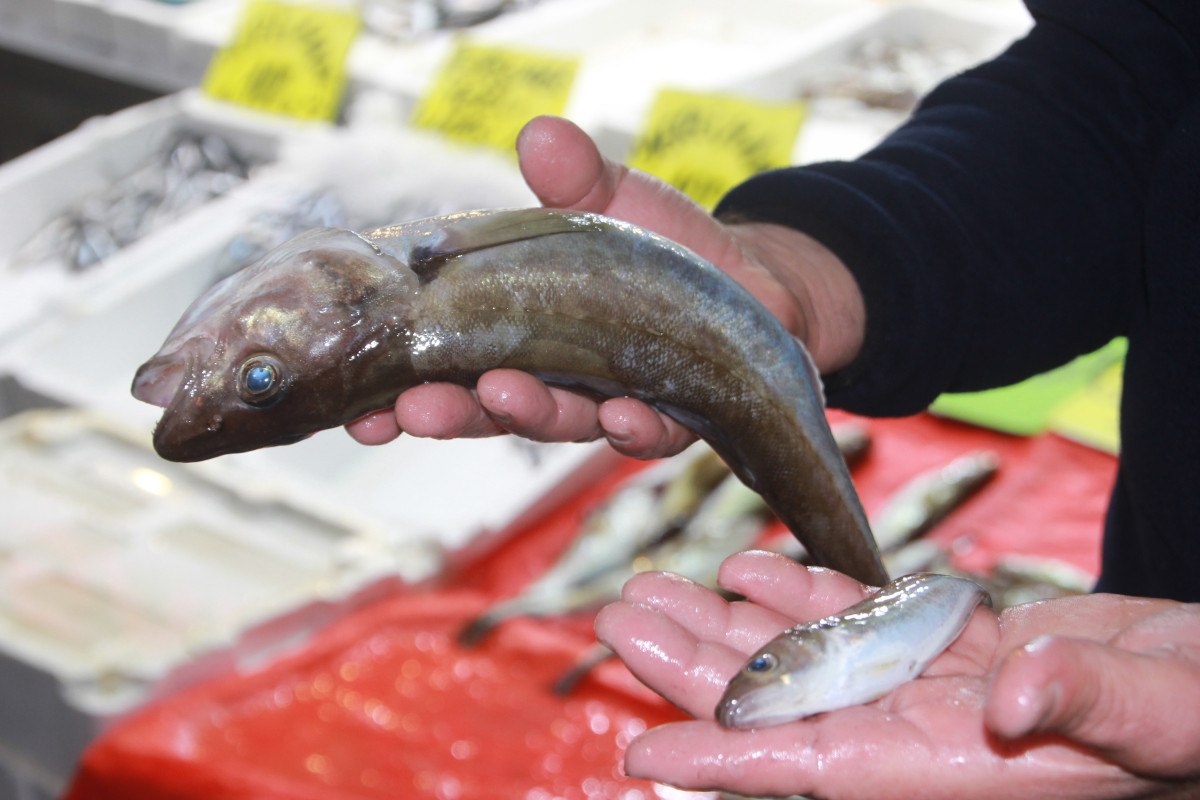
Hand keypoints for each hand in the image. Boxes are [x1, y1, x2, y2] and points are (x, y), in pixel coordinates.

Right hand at [345, 116, 863, 456]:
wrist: (746, 282)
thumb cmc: (661, 247)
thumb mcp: (613, 201)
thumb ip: (575, 177)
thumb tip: (541, 133)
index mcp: (518, 336)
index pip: (450, 370)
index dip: (405, 391)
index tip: (359, 410)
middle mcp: (554, 381)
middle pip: (491, 408)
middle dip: (452, 412)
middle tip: (412, 411)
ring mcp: (609, 402)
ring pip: (562, 422)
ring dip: (530, 415)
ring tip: (503, 397)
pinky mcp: (670, 415)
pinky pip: (650, 431)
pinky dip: (635, 426)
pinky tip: (620, 417)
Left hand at [595, 550, 1199, 798]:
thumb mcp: (1173, 711)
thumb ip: (1090, 701)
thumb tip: (1014, 699)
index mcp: (962, 766)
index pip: (818, 768)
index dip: (727, 760)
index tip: (642, 750)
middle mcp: (931, 732)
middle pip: (786, 703)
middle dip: (698, 668)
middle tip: (618, 618)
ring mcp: (939, 687)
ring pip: (810, 656)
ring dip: (730, 625)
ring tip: (655, 587)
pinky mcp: (961, 645)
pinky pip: (863, 620)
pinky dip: (805, 594)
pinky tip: (751, 570)